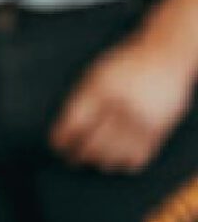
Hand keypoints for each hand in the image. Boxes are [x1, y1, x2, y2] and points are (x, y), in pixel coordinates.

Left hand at [50, 28, 197, 173]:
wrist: (165, 58)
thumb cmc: (125, 65)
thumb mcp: (95, 75)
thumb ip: (80, 101)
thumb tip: (64, 130)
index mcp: (101, 91)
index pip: (75, 124)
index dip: (62, 140)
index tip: (57, 145)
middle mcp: (122, 108)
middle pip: (93, 145)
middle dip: (77, 155)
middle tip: (71, 157)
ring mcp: (143, 122)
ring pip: (114, 156)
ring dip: (98, 162)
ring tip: (91, 159)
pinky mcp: (159, 132)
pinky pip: (137, 159)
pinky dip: (123, 163)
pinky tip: (115, 159)